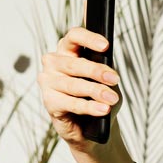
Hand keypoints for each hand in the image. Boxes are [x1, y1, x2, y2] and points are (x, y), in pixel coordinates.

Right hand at [37, 26, 121, 152]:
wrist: (90, 126)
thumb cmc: (96, 96)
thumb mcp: (105, 79)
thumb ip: (104, 67)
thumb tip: (107, 62)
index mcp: (67, 51)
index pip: (74, 37)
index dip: (88, 39)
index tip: (105, 46)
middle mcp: (53, 63)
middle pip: (74, 63)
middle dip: (96, 71)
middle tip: (114, 79)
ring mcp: (48, 82)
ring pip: (73, 85)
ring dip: (96, 91)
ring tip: (112, 98)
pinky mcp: (49, 102)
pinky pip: (71, 103)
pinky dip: (89, 107)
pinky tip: (102, 109)